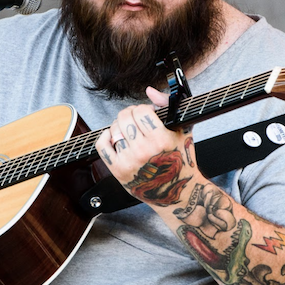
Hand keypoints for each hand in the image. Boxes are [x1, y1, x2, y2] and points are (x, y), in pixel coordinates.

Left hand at [95, 87, 198, 206]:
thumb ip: (168, 105)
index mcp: (161, 140)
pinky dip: (105, 137)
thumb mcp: (182, 130)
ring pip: (114, 129)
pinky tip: (113, 137)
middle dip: (129, 114)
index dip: (144, 108)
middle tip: (135, 119)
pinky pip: (102, 146)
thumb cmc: (180, 159)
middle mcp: (143, 151)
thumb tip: (149, 91)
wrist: (176, 193)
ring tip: (128, 130)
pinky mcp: (118, 170)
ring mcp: (129, 161)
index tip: (147, 114)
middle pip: (125, 118)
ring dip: (119, 126)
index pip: (141, 111)